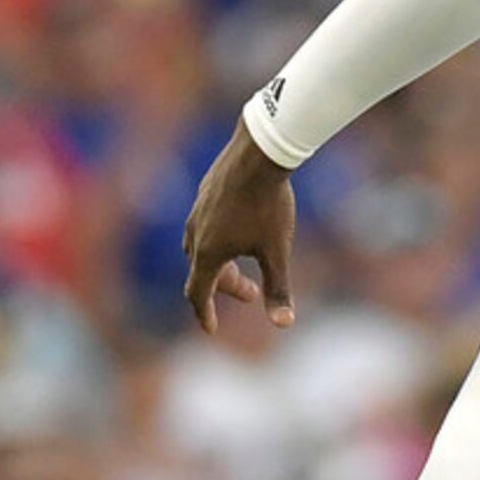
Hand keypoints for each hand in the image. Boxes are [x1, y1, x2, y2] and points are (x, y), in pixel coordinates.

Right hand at [181, 121, 295, 336]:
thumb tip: (284, 324)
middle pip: (203, 272)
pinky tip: (239, 228)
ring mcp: (197, 211)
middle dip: (228, 287)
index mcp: (208, 253)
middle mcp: (196, 234)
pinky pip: (203, 225)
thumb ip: (278, 288)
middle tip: (254, 294)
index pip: (198, 294)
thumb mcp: (277, 251)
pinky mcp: (204, 192)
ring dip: (221, 263)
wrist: (260, 151)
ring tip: (245, 262)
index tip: (212, 328)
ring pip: (200, 247)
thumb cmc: (269, 204)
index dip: (205, 314)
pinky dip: (218, 239)